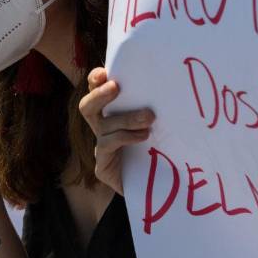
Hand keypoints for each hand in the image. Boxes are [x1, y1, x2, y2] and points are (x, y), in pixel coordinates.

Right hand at [78, 67, 153, 194]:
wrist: (154, 186)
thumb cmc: (158, 150)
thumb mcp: (157, 125)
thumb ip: (154, 107)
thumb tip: (171, 85)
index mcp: (111, 112)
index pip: (96, 90)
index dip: (96, 80)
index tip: (105, 72)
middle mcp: (102, 127)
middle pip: (87, 106)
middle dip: (99, 94)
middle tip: (116, 86)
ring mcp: (101, 147)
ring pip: (103, 125)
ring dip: (126, 118)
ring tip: (149, 117)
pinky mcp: (102, 166)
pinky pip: (108, 145)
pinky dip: (126, 136)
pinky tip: (143, 136)